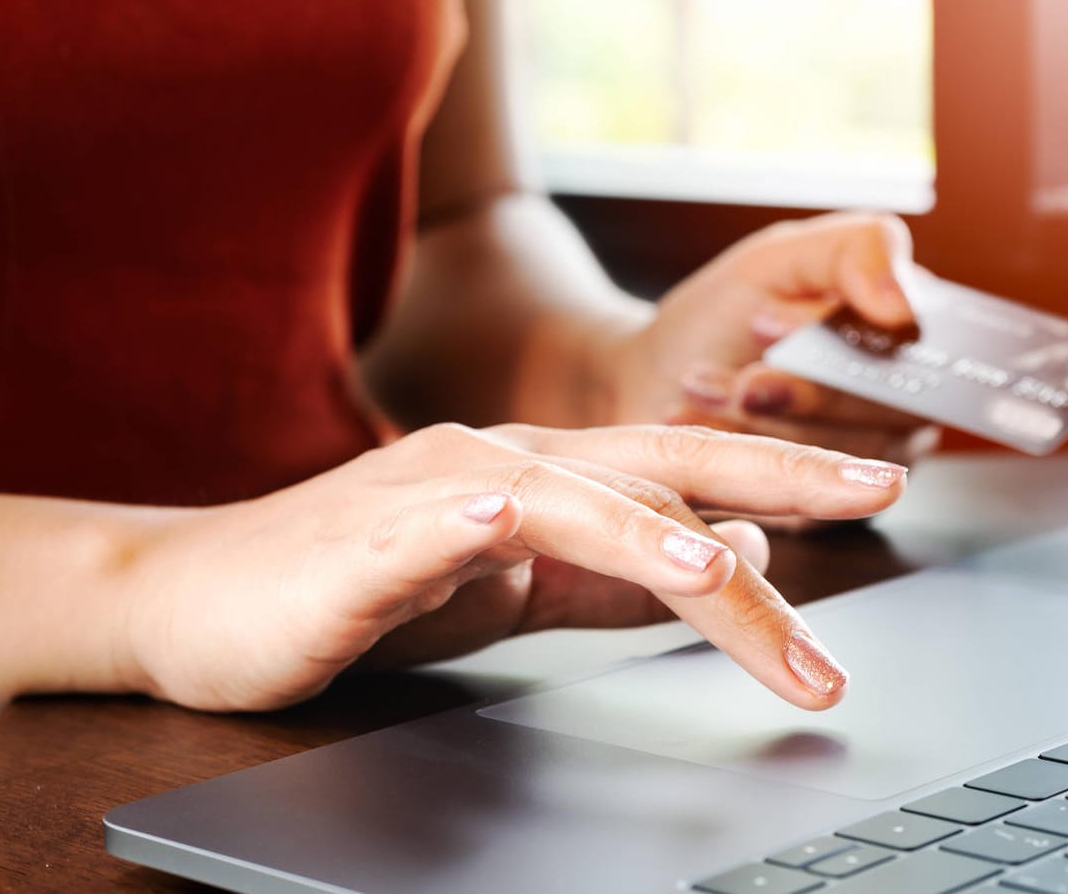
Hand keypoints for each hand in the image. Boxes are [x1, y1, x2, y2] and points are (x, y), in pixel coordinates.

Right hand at [116, 422, 905, 712]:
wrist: (188, 601)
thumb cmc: (348, 595)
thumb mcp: (507, 593)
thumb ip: (607, 582)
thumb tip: (724, 571)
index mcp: (538, 476)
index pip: (680, 472)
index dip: (780, 476)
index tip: (878, 491)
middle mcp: (496, 465)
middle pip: (651, 466)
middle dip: (769, 479)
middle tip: (874, 490)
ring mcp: (428, 496)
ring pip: (561, 499)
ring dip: (645, 530)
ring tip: (723, 568)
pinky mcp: (360, 543)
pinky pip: (428, 529)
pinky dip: (474, 524)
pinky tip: (505, 524)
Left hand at [604, 212, 936, 467]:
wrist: (654, 378)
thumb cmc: (721, 316)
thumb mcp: (780, 259)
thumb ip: (855, 252)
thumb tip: (906, 304)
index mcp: (911, 331)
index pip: (922, 347)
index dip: (848, 342)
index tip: (764, 321)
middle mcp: (905, 399)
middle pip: (887, 408)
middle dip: (800, 390)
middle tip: (739, 372)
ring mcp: (870, 459)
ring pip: (845, 454)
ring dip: (758, 420)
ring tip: (698, 383)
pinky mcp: (826, 509)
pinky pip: (801, 493)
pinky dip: (736, 451)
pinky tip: (691, 420)